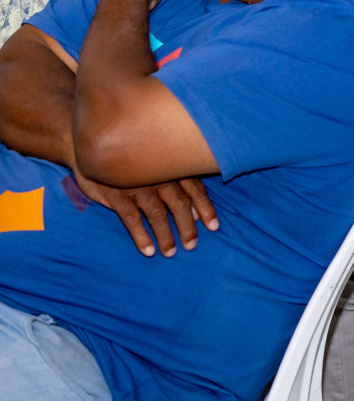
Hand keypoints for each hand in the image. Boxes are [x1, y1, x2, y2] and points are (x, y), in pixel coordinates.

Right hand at [74, 173, 217, 256]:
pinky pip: (131, 219)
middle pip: (179, 204)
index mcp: (171, 167)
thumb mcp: (157, 166)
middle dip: (187, 227)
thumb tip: (196, 212)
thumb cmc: (133, 160)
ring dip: (165, 236)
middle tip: (191, 246)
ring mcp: (137, 185)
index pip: (195, 189)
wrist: (93, 147)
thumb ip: (179, 184)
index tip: (213, 227)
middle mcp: (158, 176)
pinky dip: (141, 236)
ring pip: (157, 214)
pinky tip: (147, 250)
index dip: (205, 208)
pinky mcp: (117, 194)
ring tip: (170, 252)